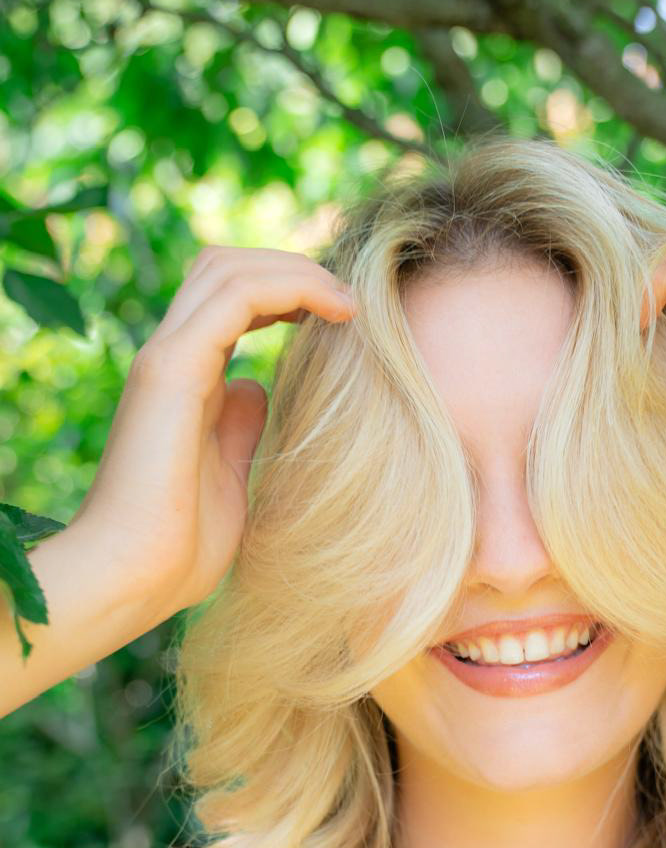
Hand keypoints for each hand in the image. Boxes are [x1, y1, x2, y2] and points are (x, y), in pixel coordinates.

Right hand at [69, 246, 356, 615]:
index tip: (341, 317)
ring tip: (348, 302)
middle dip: (292, 269)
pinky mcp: (172, 369)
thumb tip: (258, 392)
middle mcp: (170, 357)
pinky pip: (235, 296)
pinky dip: (290, 287)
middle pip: (226, 269)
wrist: (134, 578)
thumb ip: (238, 428)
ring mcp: (166, 358)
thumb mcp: (228, 476)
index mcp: (183, 380)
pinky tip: (335, 311)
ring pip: (228, 269)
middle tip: (349, 301)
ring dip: (297, 271)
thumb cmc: (180, 549)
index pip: (229, 300)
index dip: (286, 292)